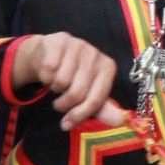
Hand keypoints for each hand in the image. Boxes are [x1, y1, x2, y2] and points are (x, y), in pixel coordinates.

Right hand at [11, 33, 126, 130]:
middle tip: (60, 102)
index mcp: (108, 69)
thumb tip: (120, 121)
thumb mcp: (90, 93)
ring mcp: (79, 45)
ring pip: (60, 81)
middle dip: (63, 104)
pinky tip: (49, 70)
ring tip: (57, 81)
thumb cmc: (74, 76)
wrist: (51, 53)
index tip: (66, 124)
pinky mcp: (60, 40)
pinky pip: (49, 69)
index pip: (96, 100)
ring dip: (54, 87)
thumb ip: (103, 109)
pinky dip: (44, 75)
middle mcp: (96, 55)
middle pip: (76, 93)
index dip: (79, 115)